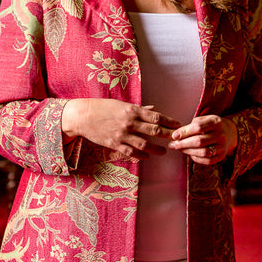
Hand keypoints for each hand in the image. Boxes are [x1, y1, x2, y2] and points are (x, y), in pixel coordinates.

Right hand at [62, 99, 180, 159]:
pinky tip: (147, 156)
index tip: (178, 125)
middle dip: (167, 135)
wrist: (83, 116)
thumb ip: (139, 109)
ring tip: (164, 151)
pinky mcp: (114, 144)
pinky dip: (141, 155)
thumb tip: (153, 109)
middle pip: (154, 130)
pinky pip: (131, 152)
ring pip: (144, 144)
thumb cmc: (103, 107)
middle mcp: (129, 122)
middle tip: (177, 139)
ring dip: (156, 149)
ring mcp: (122, 134)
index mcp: (132, 110)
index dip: (169, 121)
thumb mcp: (122, 104)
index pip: (156, 116)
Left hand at [168, 114, 238, 164]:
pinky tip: (190, 154)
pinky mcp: (221, 156)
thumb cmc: (211, 126)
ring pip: (203, 152)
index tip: (174, 135)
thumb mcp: (205, 119)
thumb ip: (192, 125)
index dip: (184, 132)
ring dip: (188, 152)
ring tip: (180, 149)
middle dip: (183, 144)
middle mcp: (221, 134)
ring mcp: (222, 147)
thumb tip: (177, 134)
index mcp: (216, 122)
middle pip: (199, 141)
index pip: (198, 127)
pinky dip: (196, 159)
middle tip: (173, 145)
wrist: (230, 133)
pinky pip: (207, 161)